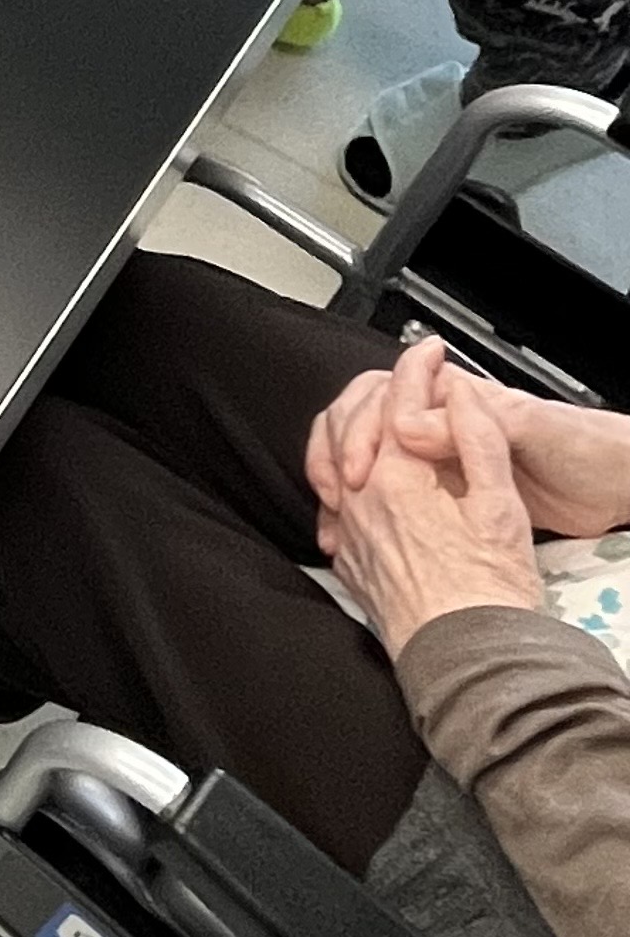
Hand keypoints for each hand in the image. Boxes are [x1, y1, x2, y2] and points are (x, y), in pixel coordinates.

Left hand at [310, 349, 545, 654]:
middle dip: (381, 394)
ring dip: (358, 436)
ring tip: (386, 426)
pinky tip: (369, 485)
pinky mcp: (350, 563)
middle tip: (411, 384)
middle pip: (353, 422)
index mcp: (394, 477)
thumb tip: (456, 394)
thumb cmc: (491, 595)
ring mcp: (348, 532)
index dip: (418, 368)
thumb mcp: (500, 508)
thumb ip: (477, 441)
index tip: (430, 352)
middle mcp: (358, 499)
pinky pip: (335, 508)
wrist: (471, 663)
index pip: (397, 401)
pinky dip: (348, 484)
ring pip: (335, 462)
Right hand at [313, 334, 629, 539]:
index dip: (357, 429)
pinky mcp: (443, 497)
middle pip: (356, 425)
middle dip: (335, 455)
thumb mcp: (526, 427)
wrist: (611, 486)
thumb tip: (406, 426)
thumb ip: (469, 424)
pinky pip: (382, 500)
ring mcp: (434, 462)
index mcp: (445, 399)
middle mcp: (432, 427)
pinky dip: (359, 517)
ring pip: (361, 462)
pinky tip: (351, 538)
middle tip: (339, 493)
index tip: (356, 469)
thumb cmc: (576, 447)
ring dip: (338, 486)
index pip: (376, 398)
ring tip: (335, 518)